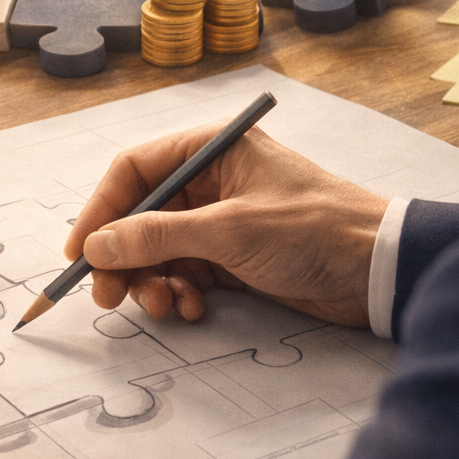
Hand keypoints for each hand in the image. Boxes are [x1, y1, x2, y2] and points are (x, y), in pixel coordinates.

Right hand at [65, 123, 387, 326]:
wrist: (378, 270)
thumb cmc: (314, 229)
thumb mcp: (228, 231)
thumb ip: (157, 237)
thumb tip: (98, 245)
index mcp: (210, 150)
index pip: (134, 172)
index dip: (100, 211)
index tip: (80, 252)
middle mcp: (211, 180)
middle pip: (140, 216)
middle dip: (123, 258)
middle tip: (110, 296)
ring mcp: (221, 221)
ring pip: (158, 251)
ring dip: (151, 281)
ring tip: (164, 306)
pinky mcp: (233, 258)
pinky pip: (185, 273)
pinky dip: (180, 293)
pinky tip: (193, 309)